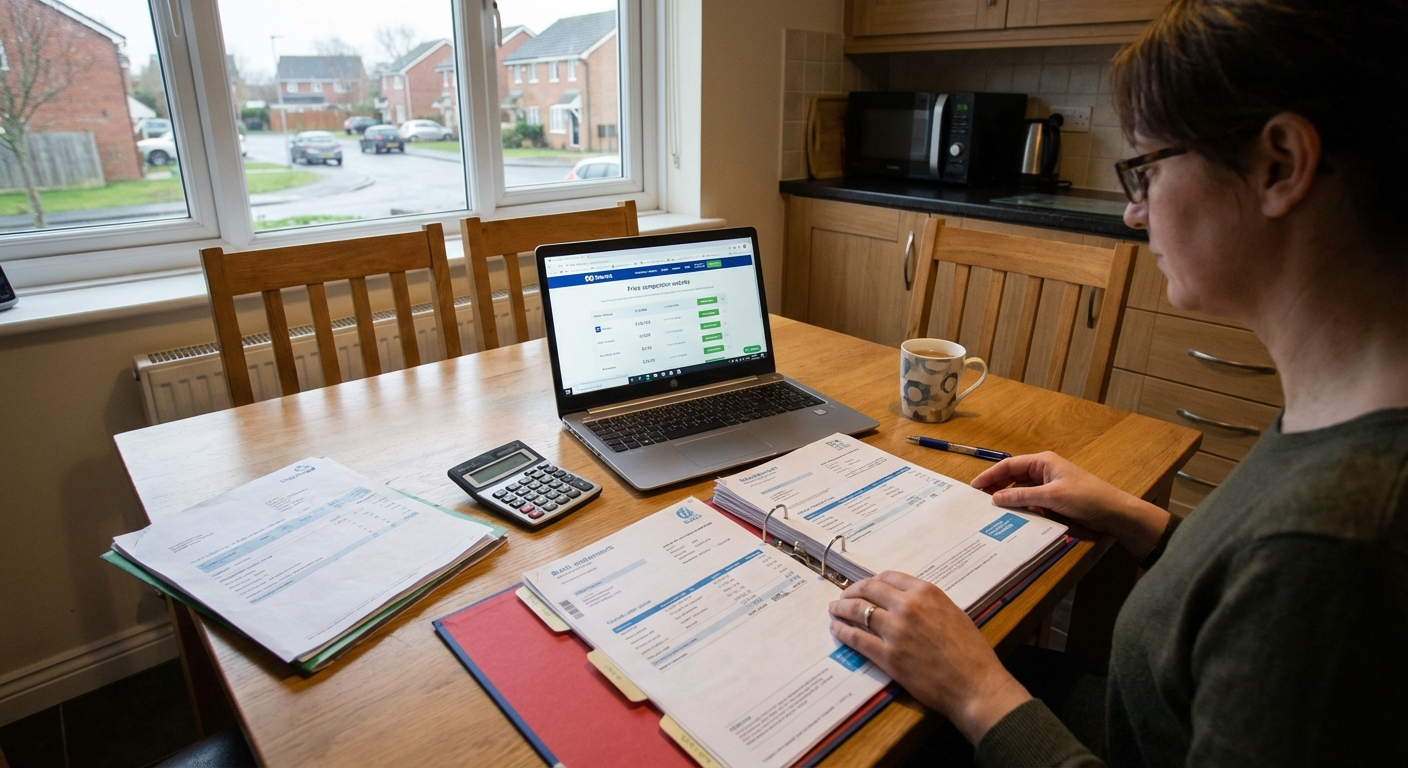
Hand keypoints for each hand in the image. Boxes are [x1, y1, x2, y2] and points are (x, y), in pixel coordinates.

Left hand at [828, 571, 1030, 743]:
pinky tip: (837, 630)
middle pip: (868, 590)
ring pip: (857, 611)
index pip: (887, 577)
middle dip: (851, 591)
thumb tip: (905, 602)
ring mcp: (895, 630)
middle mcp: (908, 606)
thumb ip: (927, 604)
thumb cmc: (971, 653)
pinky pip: (856, 638)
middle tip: (843, 596)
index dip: (871, 581)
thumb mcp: (953, 614)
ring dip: (841, 609)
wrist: (975, 684)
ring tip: (834, 610)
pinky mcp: (887, 656)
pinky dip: (842, 632)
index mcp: (926, 592)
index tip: (864, 586)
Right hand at [970, 452, 1169, 559]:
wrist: (1114, 513)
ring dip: (1008, 500)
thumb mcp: (1051, 496)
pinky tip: (1011, 518)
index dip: (990, 476)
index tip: (973, 488)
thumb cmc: (1086, 497)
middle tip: (978, 502)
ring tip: (990, 512)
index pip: (1009, 465)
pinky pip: (1031, 503)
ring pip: (1020, 492)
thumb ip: (1022, 497)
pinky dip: (1020, 509)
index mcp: (1043, 462)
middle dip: (996, 488)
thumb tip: (995, 498)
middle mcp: (1043, 472)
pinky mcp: (1053, 501)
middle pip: (1012, 478)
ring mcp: (1048, 487)